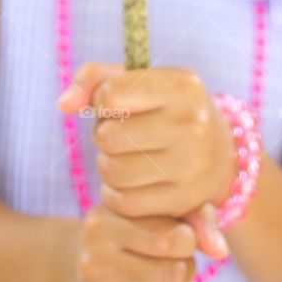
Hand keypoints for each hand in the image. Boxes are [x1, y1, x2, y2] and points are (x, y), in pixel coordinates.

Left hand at [58, 61, 236, 254]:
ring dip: (107, 164)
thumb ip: (96, 79)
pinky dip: (115, 192)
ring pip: (113, 170)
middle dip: (104, 135)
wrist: (218, 154)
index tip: (116, 104)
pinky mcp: (184, 199)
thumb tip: (63, 104)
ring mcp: (192, 164)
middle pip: (108, 136)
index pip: (111, 93)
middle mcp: (193, 123)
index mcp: (183, 86)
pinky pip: (124, 201)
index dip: (102, 100)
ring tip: (125, 155)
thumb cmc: (165, 110)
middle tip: (122, 134)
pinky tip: (129, 181)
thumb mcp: (141, 82)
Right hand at [66, 202, 196, 281]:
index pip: (173, 240)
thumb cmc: (128, 230)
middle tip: (177, 264)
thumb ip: (194, 218)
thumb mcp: (151, 211)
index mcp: (103, 226)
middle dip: (186, 269)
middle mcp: (93, 264)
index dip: (188, 241)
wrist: (74, 265)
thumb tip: (222, 251)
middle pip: (174, 277)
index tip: (180, 239)